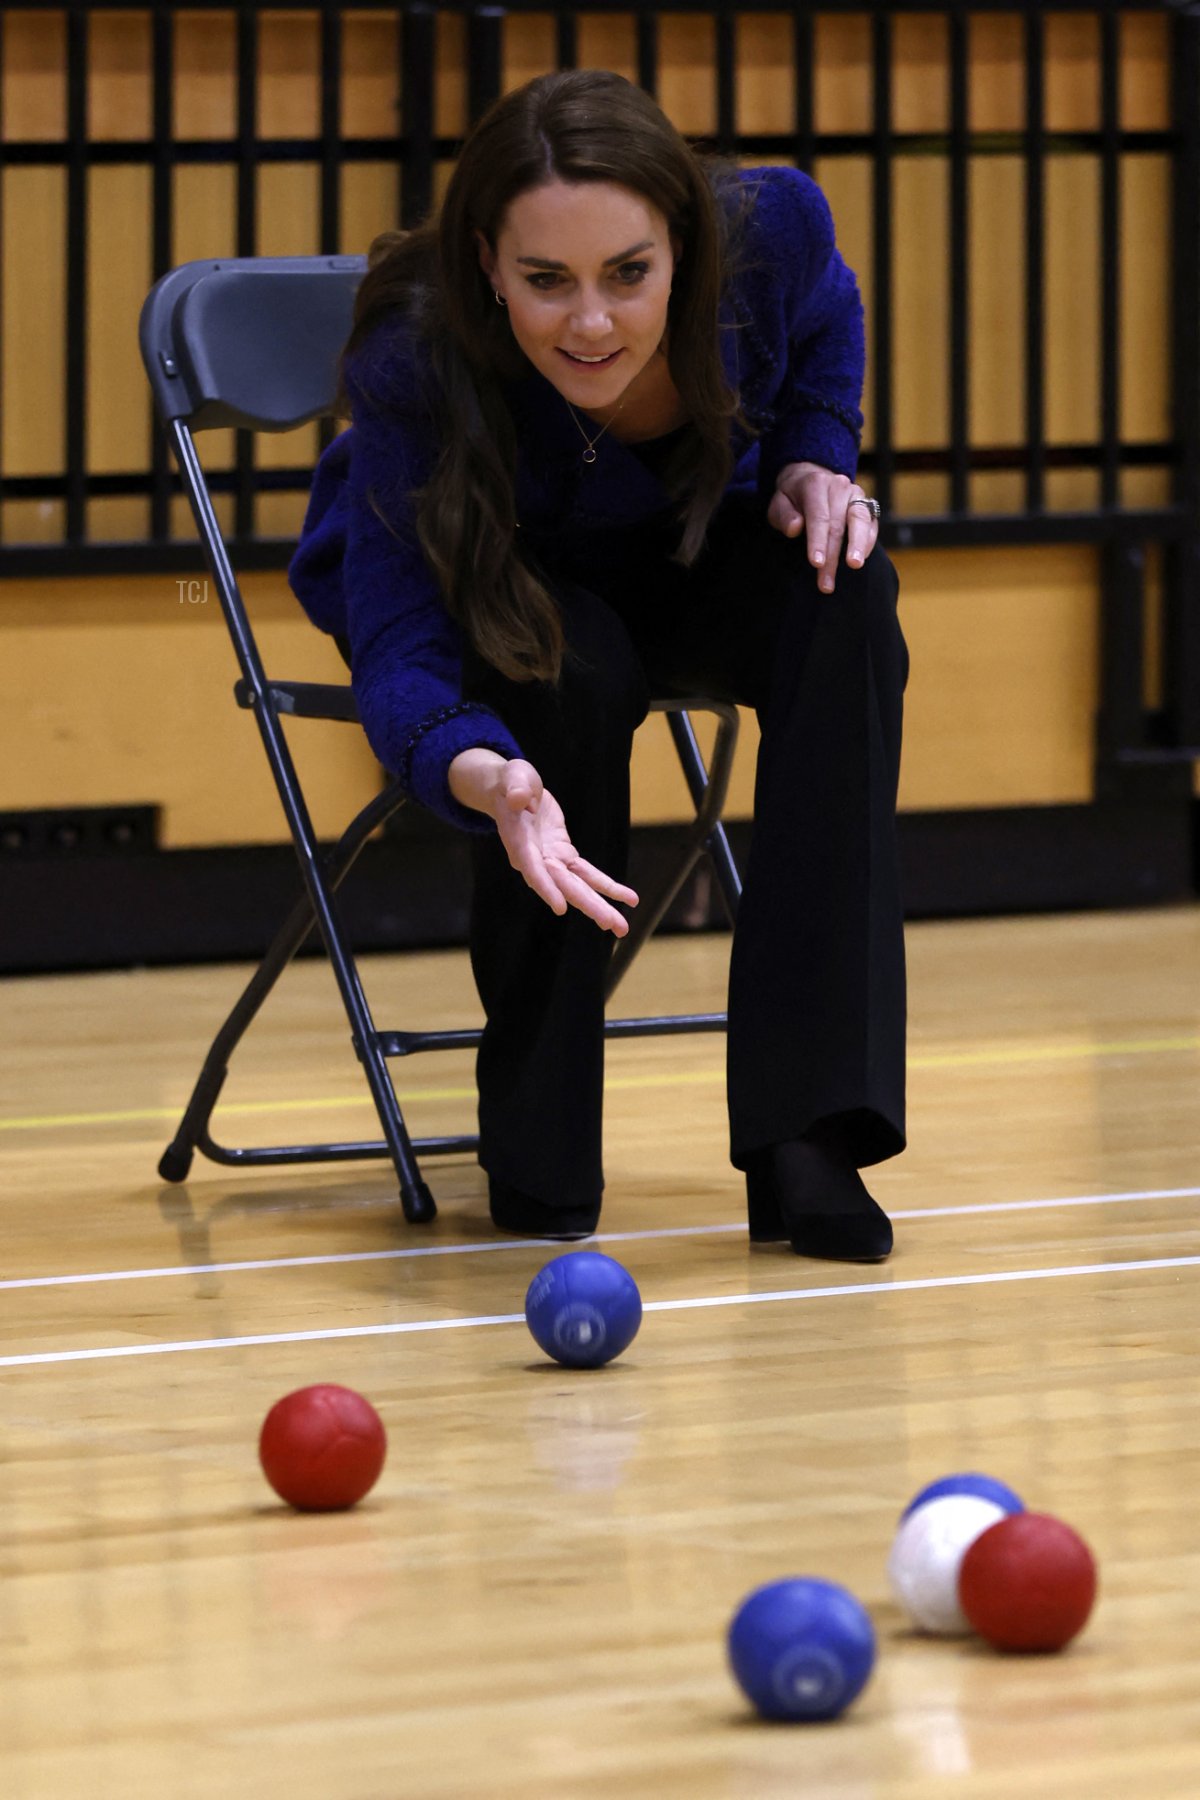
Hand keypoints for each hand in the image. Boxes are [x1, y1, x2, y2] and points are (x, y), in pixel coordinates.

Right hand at [448, 750, 638, 935]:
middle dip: (588, 905)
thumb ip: (517, 788)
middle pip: (563, 887)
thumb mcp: (513, 778)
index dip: (546, 887)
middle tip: (610, 924)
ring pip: (578, 887)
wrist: (511, 792)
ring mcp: (552, 860)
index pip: (534, 869)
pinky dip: (607, 887)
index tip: (560, 907)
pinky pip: (588, 875)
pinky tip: (628, 899)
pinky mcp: (564, 856)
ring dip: (601, 907)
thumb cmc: (511, 783)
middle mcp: (536, 859)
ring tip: (621, 927)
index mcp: (520, 843)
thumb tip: (520, 799)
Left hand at [767, 461, 879, 592]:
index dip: (818, 541)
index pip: (818, 516)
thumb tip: (796, 527)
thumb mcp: (779, 503)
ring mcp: (855, 494)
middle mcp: (838, 486)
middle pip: (838, 524)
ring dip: (857, 546)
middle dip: (832, 556)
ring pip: (860, 520)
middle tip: (826, 583)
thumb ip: (784, 515)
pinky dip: (867, 542)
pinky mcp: (867, 504)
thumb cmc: (792, 498)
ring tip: (855, 566)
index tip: (816, 563)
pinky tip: (860, 559)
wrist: (811, 479)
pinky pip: (871, 524)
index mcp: (816, 484)